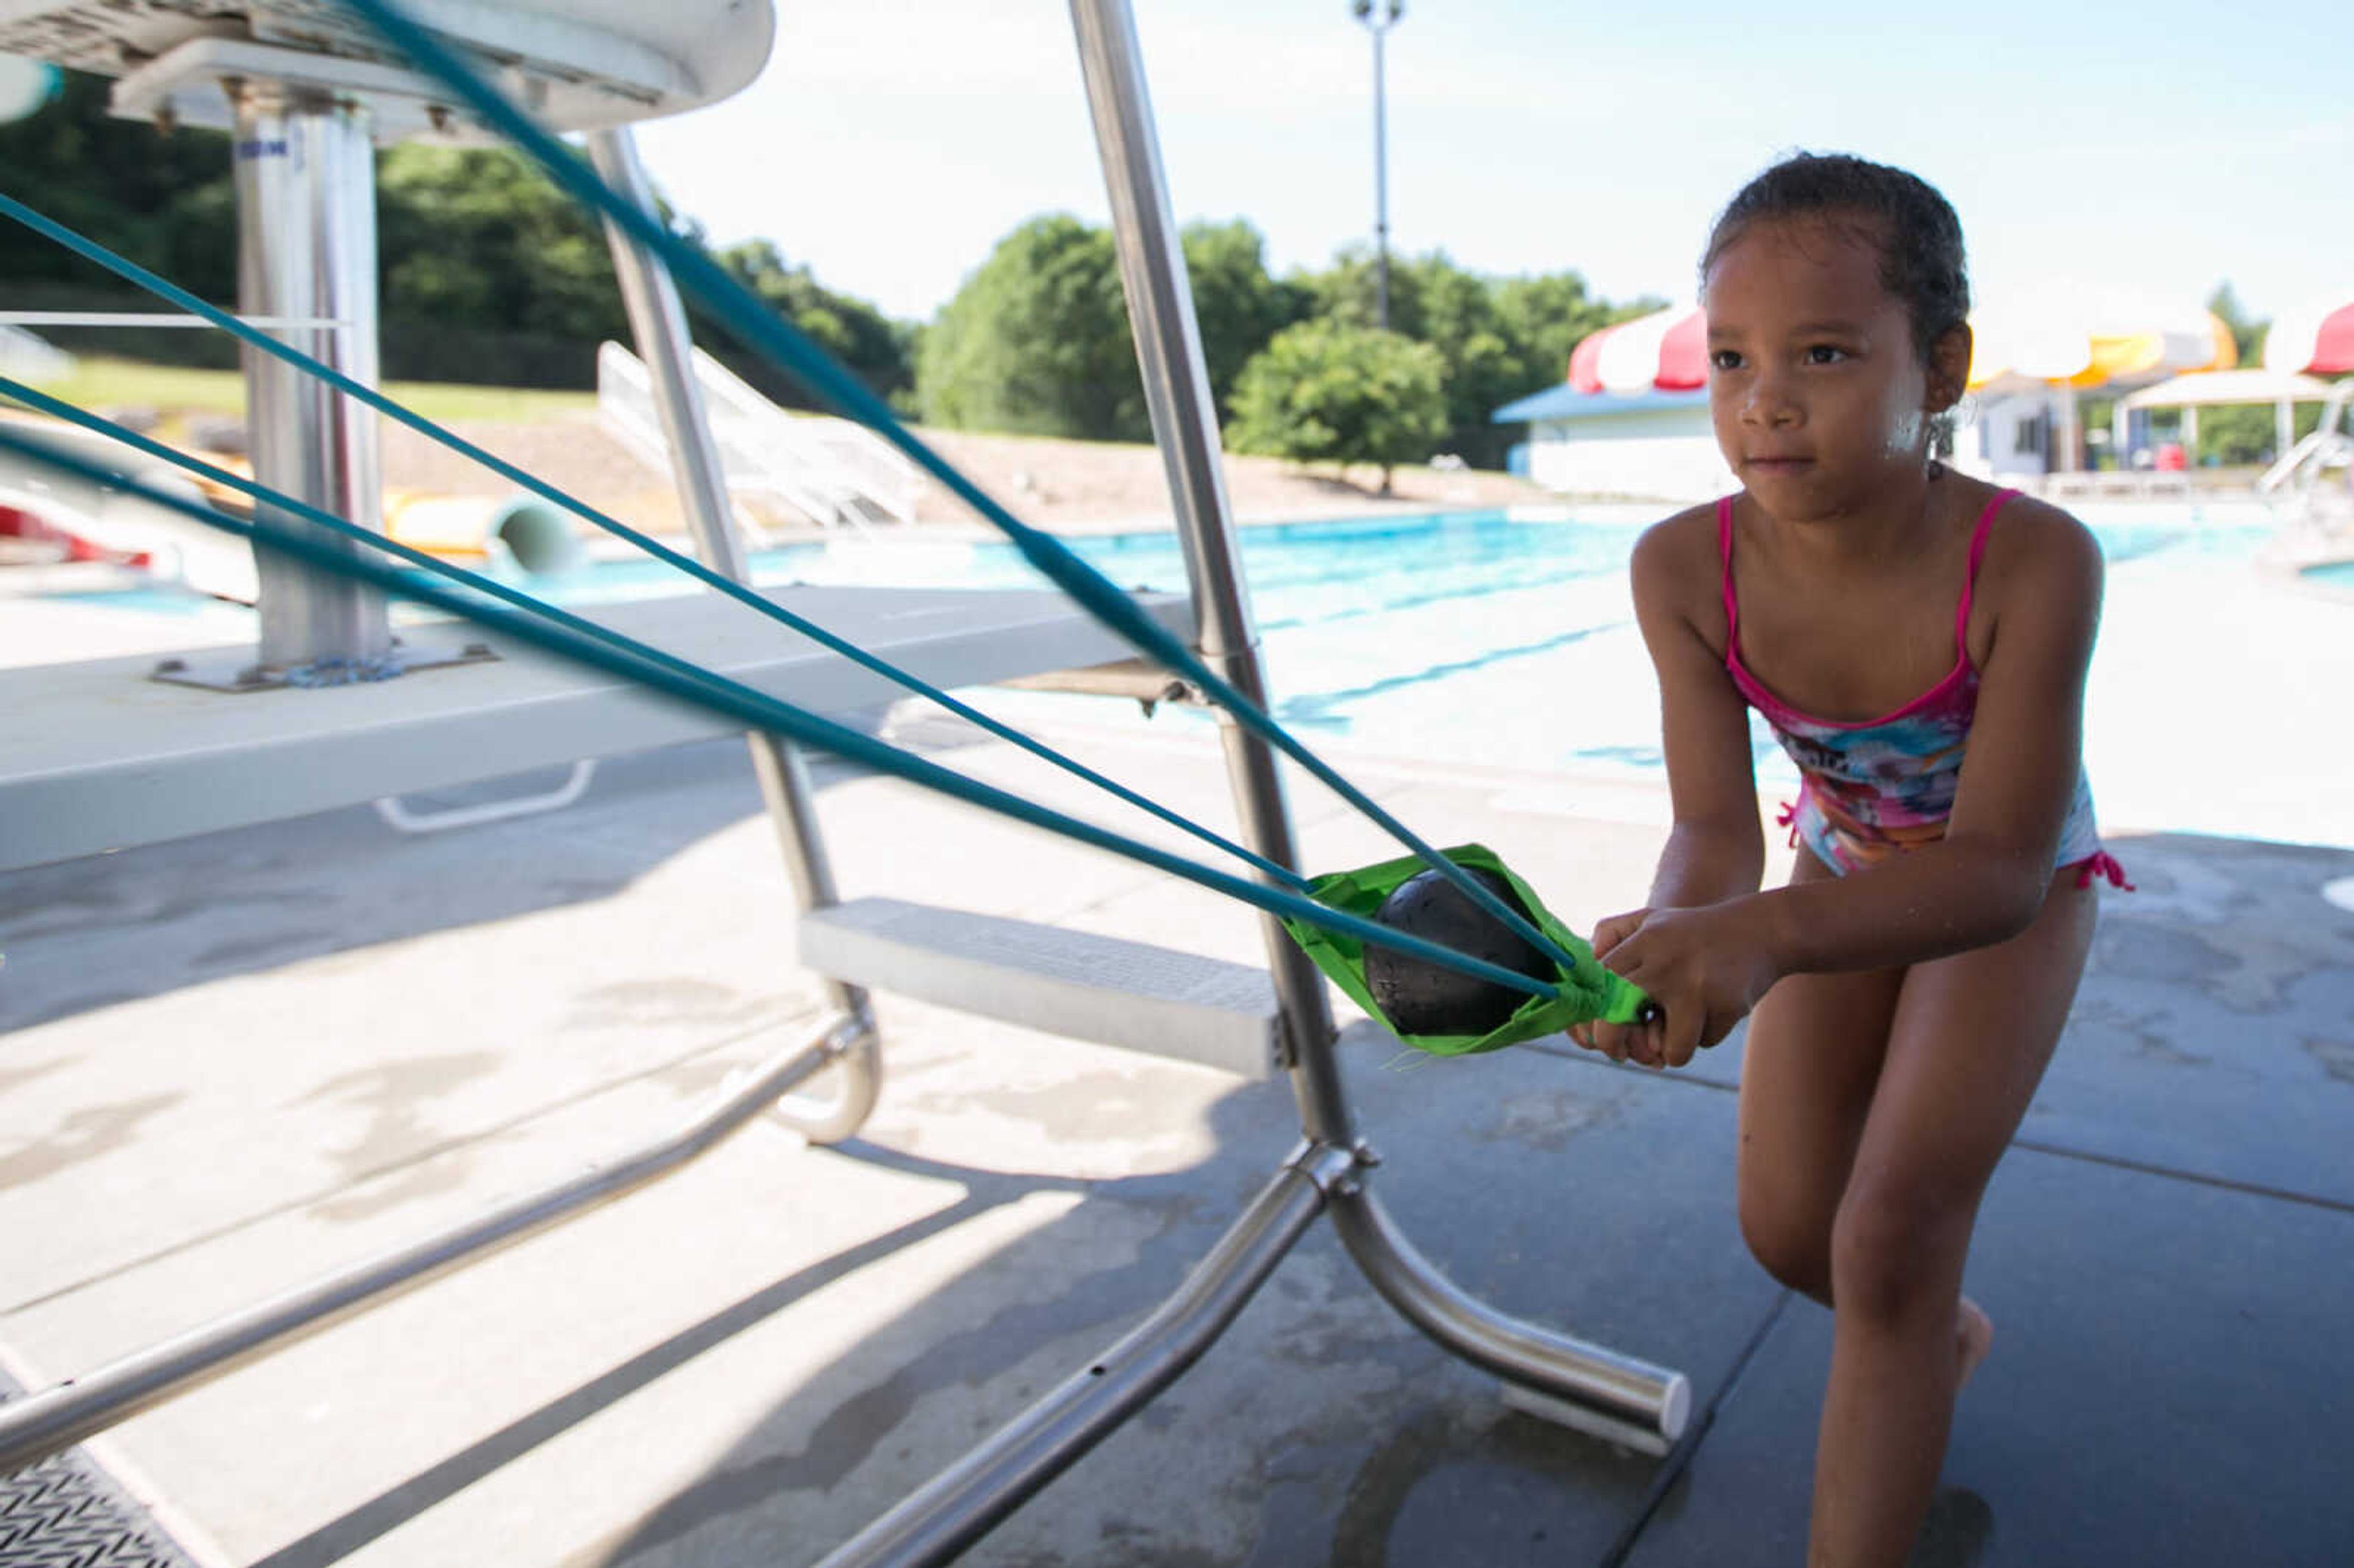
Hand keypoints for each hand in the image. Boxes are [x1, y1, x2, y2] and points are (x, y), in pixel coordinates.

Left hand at [1567, 902, 1782, 1069]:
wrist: (1763, 930)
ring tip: (1680, 1029)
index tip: (1593, 1035)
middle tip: (1620, 1054)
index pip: (1599, 986)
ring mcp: (1697, 986)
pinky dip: (1704, 1036)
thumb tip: (1581, 986)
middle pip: (1616, 1019)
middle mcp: (1665, 962)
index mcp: (1644, 941)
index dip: (1591, 1018)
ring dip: (1672, 1050)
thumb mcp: (1649, 922)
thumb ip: (1609, 941)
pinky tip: (1714, 1010)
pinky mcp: (1726, 1005)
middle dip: (1614, 1047)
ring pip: (1668, 1049)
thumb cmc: (1693, 935)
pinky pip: (1702, 1042)